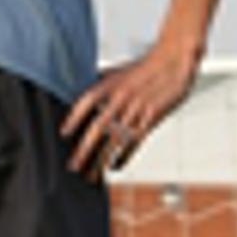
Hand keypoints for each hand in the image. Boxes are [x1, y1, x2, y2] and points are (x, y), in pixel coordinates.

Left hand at [59, 42, 201, 181]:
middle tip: (72, 166)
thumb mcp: (117, 72)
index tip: (63, 133)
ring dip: (101, 161)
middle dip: (84, 149)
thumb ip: (99, 85)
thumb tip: (79, 96)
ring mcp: (137, 109)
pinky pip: (135, 142)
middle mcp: (121, 98)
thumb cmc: (145, 68)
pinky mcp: (151, 118)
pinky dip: (124, 156)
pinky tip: (114, 167)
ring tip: (91, 176)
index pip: (86, 102)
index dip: (74, 118)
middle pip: (98, 127)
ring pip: (115, 141)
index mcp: (110, 84)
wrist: (173, 61)